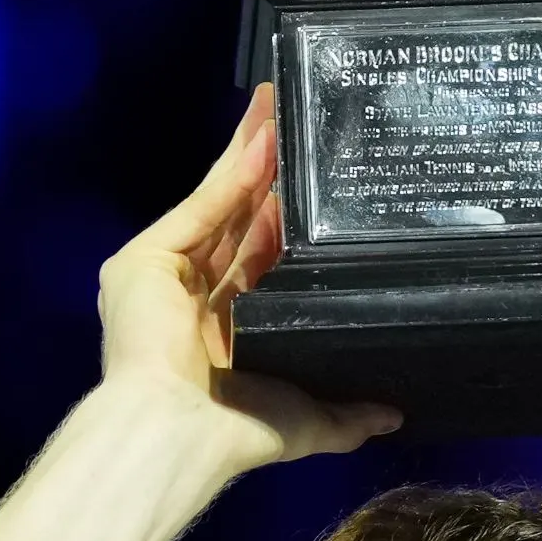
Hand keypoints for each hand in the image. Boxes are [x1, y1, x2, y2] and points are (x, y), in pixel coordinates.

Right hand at [96, 83, 398, 474]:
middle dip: (270, 174)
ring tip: (285, 108)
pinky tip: (265, 141)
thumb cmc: (239, 430)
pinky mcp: (147, 257)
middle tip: (302, 123)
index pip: (261, 260)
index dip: (288, 222)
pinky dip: (234, 173)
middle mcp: (193, 295)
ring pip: (221, 202)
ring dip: (253, 156)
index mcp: (226, 330)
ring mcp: (167, 272)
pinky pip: (203, 206)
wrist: (180, 432)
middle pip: (239, 220)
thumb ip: (348, 414)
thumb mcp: (308, 421)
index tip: (318, 189)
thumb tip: (394, 412)